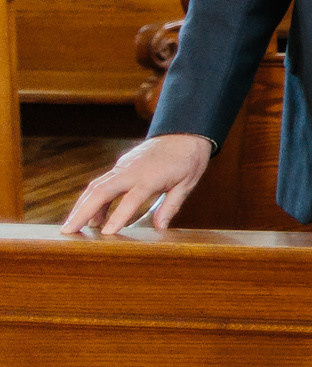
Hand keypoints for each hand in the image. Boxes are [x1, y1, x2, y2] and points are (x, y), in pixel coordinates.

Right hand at [60, 134, 212, 234]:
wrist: (183, 132)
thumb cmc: (188, 159)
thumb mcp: (187, 183)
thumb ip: (172, 204)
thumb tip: (161, 228)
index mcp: (152, 176)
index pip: (132, 198)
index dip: (118, 215)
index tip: (106, 233)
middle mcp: (132, 170)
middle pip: (102, 190)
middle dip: (83, 211)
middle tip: (68, 231)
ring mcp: (123, 167)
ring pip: (96, 186)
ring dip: (81, 206)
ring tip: (70, 228)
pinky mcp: (120, 166)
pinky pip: (101, 183)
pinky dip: (92, 199)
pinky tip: (91, 217)